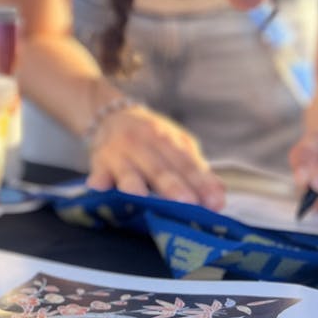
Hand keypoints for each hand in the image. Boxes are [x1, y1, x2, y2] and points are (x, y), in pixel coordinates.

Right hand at [87, 105, 225, 209]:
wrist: (110, 114)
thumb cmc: (150, 137)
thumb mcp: (176, 144)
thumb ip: (196, 169)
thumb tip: (219, 195)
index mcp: (167, 139)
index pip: (187, 164)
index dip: (202, 183)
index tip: (215, 203)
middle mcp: (143, 144)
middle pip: (160, 169)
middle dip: (173, 187)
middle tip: (188, 203)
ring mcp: (119, 153)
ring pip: (129, 172)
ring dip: (135, 184)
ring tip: (141, 197)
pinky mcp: (98, 162)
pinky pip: (98, 172)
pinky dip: (98, 179)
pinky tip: (99, 186)